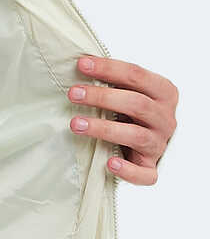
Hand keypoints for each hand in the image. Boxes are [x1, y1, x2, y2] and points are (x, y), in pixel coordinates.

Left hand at [68, 54, 178, 185]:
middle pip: (136, 104)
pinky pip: (144, 173)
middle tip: (73, 94)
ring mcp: (159, 144)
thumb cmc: (135, 112)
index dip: (109, 68)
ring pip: (136, 135)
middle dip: (102, 97)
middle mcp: (165, 118)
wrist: (151, 142)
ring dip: (104, 128)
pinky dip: (127, 169)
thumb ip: (114, 80)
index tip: (81, 64)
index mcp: (163, 93)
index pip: (137, 75)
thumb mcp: (130, 91)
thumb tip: (80, 64)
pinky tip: (109, 163)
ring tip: (75, 123)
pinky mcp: (151, 167)